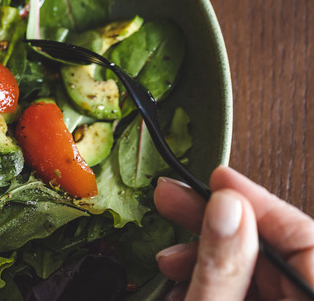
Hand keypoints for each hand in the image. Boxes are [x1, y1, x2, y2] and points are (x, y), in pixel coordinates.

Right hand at [154, 166, 313, 299]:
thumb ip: (223, 268)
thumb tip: (226, 208)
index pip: (304, 241)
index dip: (259, 203)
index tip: (218, 180)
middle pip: (274, 252)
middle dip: (219, 225)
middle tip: (177, 201)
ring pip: (255, 273)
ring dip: (206, 257)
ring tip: (170, 260)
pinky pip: (247, 294)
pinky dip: (212, 283)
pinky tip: (180, 286)